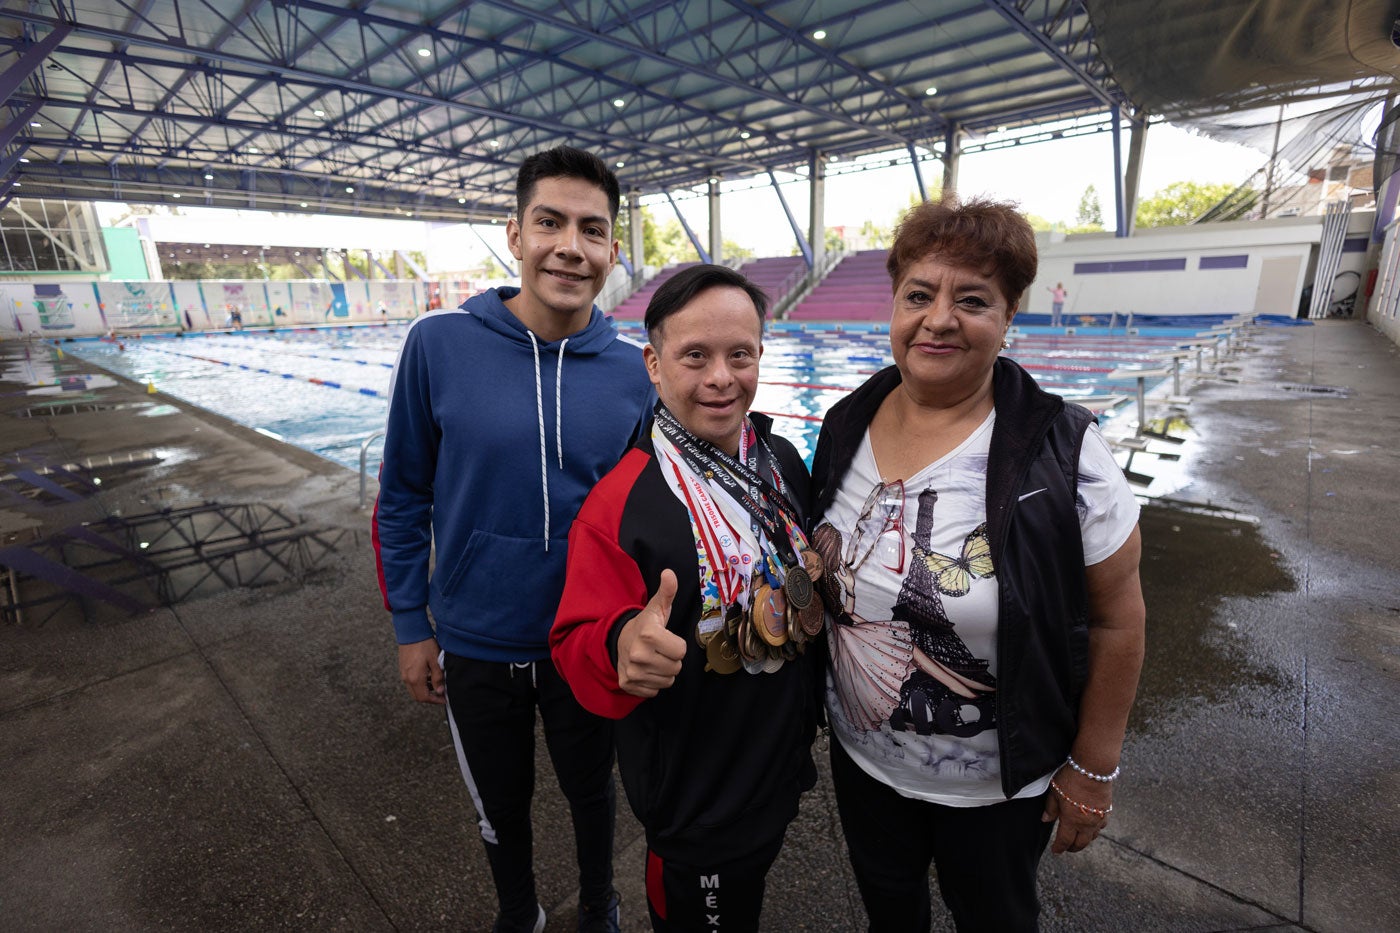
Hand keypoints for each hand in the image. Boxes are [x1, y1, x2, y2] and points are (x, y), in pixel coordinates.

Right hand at [398, 637, 444, 704]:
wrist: (411, 631)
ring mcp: (403, 674)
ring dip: (424, 690)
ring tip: (436, 684)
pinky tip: (428, 677)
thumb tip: (440, 691)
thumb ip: (438, 678)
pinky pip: (410, 682)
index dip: (435, 701)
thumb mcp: (435, 661)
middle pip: (417, 696)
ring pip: (413, 690)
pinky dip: (419, 684)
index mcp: (415, 678)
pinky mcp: (403, 668)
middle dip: (430, 698)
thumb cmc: (424, 644)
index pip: (424, 698)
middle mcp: (407, 678)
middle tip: (441, 695)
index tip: (444, 699)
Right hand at [616, 569, 686, 697]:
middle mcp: (638, 655)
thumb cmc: (645, 625)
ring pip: (667, 681)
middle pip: (676, 668)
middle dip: (671, 659)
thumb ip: (667, 591)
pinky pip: (654, 691)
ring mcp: (632, 672)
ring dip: (663, 672)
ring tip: (653, 659)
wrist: (618, 641)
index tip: (665, 639)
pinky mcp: (628, 685)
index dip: (676, 645)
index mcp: (648, 634)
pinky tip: (645, 669)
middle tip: (659, 649)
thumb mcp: (657, 608)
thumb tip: (669, 573)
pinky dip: (652, 682)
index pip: (681, 651)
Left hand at [1043, 766, 1112, 853]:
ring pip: (1093, 837)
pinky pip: (1101, 826)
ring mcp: (1098, 818)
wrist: (1094, 768)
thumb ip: (1051, 808)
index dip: (1059, 848)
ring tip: (1078, 839)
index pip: (1065, 840)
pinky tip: (1091, 827)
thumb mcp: (1055, 791)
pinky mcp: (1107, 811)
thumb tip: (1045, 819)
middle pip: (1081, 843)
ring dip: (1085, 841)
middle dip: (1073, 848)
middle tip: (1066, 848)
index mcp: (1071, 820)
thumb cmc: (1072, 778)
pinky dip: (1095, 831)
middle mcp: (1087, 823)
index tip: (1056, 851)